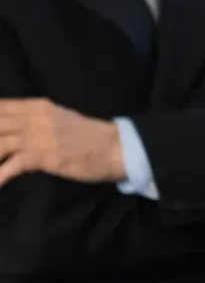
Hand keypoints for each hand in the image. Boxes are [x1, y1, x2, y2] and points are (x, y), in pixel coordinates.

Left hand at [0, 98, 124, 185]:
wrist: (116, 147)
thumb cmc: (87, 135)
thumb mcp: (58, 118)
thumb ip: (32, 119)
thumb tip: (8, 127)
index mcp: (38, 106)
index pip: (0, 107)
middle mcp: (36, 118)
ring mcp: (40, 136)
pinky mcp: (46, 156)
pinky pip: (12, 165)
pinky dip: (0, 176)